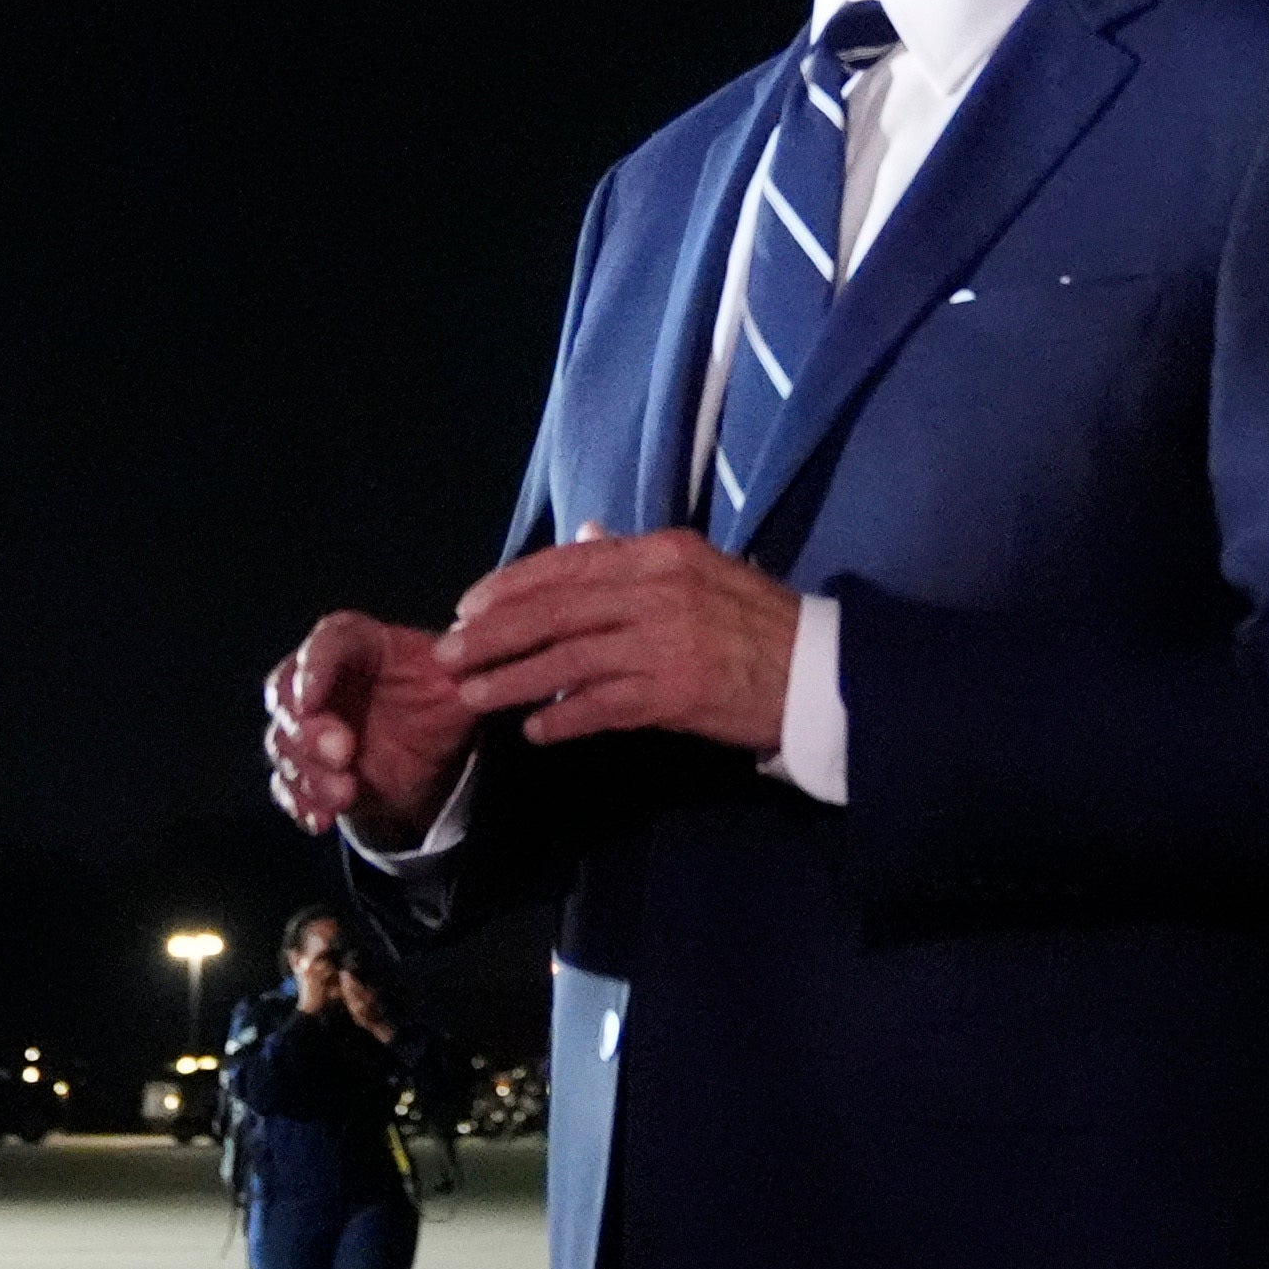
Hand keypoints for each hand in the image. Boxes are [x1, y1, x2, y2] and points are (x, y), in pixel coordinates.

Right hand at [266, 611, 480, 846]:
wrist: (440, 754)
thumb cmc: (446, 700)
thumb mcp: (462, 684)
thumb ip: (467, 669)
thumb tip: (472, 653)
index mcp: (360, 644)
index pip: (327, 643)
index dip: (312, 669)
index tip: (311, 701)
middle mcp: (322, 679)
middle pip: (287, 693)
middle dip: (306, 728)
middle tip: (341, 753)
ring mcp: (308, 725)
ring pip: (283, 741)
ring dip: (306, 771)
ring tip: (344, 794)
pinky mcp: (306, 766)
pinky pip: (285, 783)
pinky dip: (298, 802)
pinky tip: (318, 819)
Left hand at [438, 524, 799, 752]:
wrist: (820, 673)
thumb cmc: (758, 622)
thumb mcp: (702, 569)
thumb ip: (635, 557)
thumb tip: (581, 539)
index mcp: (660, 552)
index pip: (566, 564)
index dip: (509, 587)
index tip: (467, 608)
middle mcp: (658, 590)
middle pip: (553, 610)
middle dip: (492, 634)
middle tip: (447, 655)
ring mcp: (664, 641)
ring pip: (565, 658)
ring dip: (511, 679)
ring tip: (473, 695)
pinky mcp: (674, 692)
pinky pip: (600, 705)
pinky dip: (561, 716)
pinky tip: (535, 729)